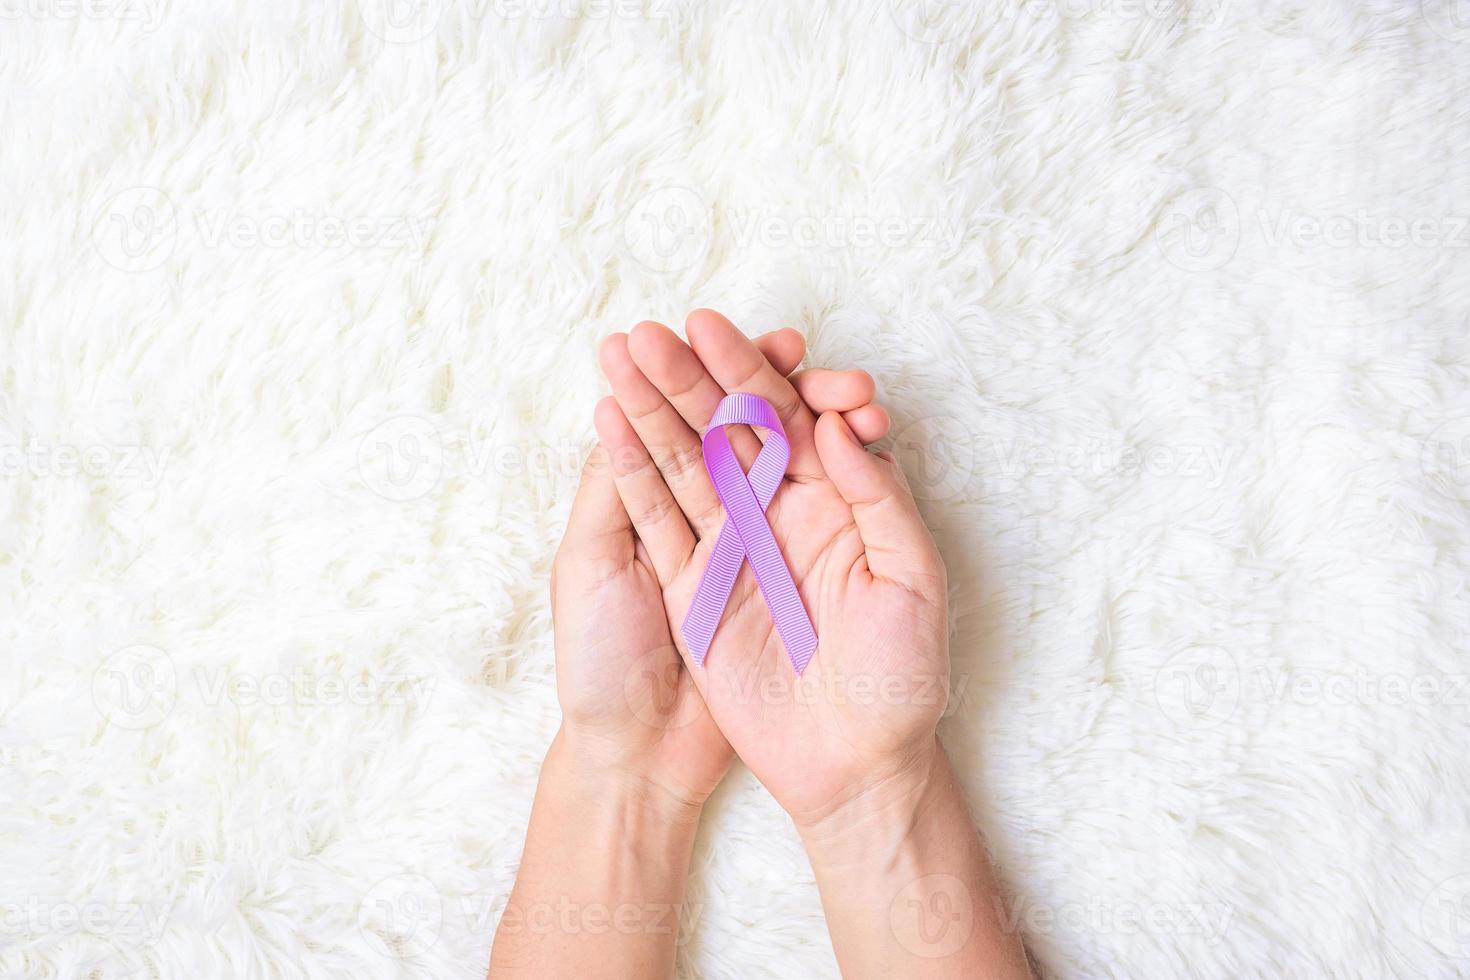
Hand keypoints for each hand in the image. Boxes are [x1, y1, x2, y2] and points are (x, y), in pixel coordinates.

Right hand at [594, 310, 948, 830]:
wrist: (854, 763)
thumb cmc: (901, 676)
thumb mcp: (913, 579)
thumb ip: (880, 497)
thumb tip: (841, 423)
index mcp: (834, 498)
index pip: (787, 416)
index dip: (751, 370)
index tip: (716, 329)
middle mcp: (778, 512)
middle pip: (726, 428)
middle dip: (690, 378)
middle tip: (654, 333)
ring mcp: (731, 546)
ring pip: (685, 461)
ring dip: (653, 409)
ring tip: (619, 356)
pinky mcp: (691, 586)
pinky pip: (658, 519)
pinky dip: (633, 471)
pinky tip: (609, 422)